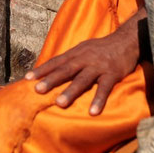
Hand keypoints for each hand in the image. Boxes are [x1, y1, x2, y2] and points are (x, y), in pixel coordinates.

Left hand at [25, 8, 146, 115]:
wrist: (127, 41)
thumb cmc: (102, 48)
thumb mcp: (83, 49)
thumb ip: (69, 59)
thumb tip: (50, 69)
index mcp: (76, 53)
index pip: (56, 61)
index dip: (42, 69)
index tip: (27, 78)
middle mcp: (85, 58)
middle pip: (66, 69)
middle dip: (51, 79)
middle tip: (37, 90)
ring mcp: (99, 66)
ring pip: (83, 79)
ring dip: (71, 91)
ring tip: (59, 103)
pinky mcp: (112, 74)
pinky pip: (105, 88)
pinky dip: (99, 99)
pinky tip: (93, 112)